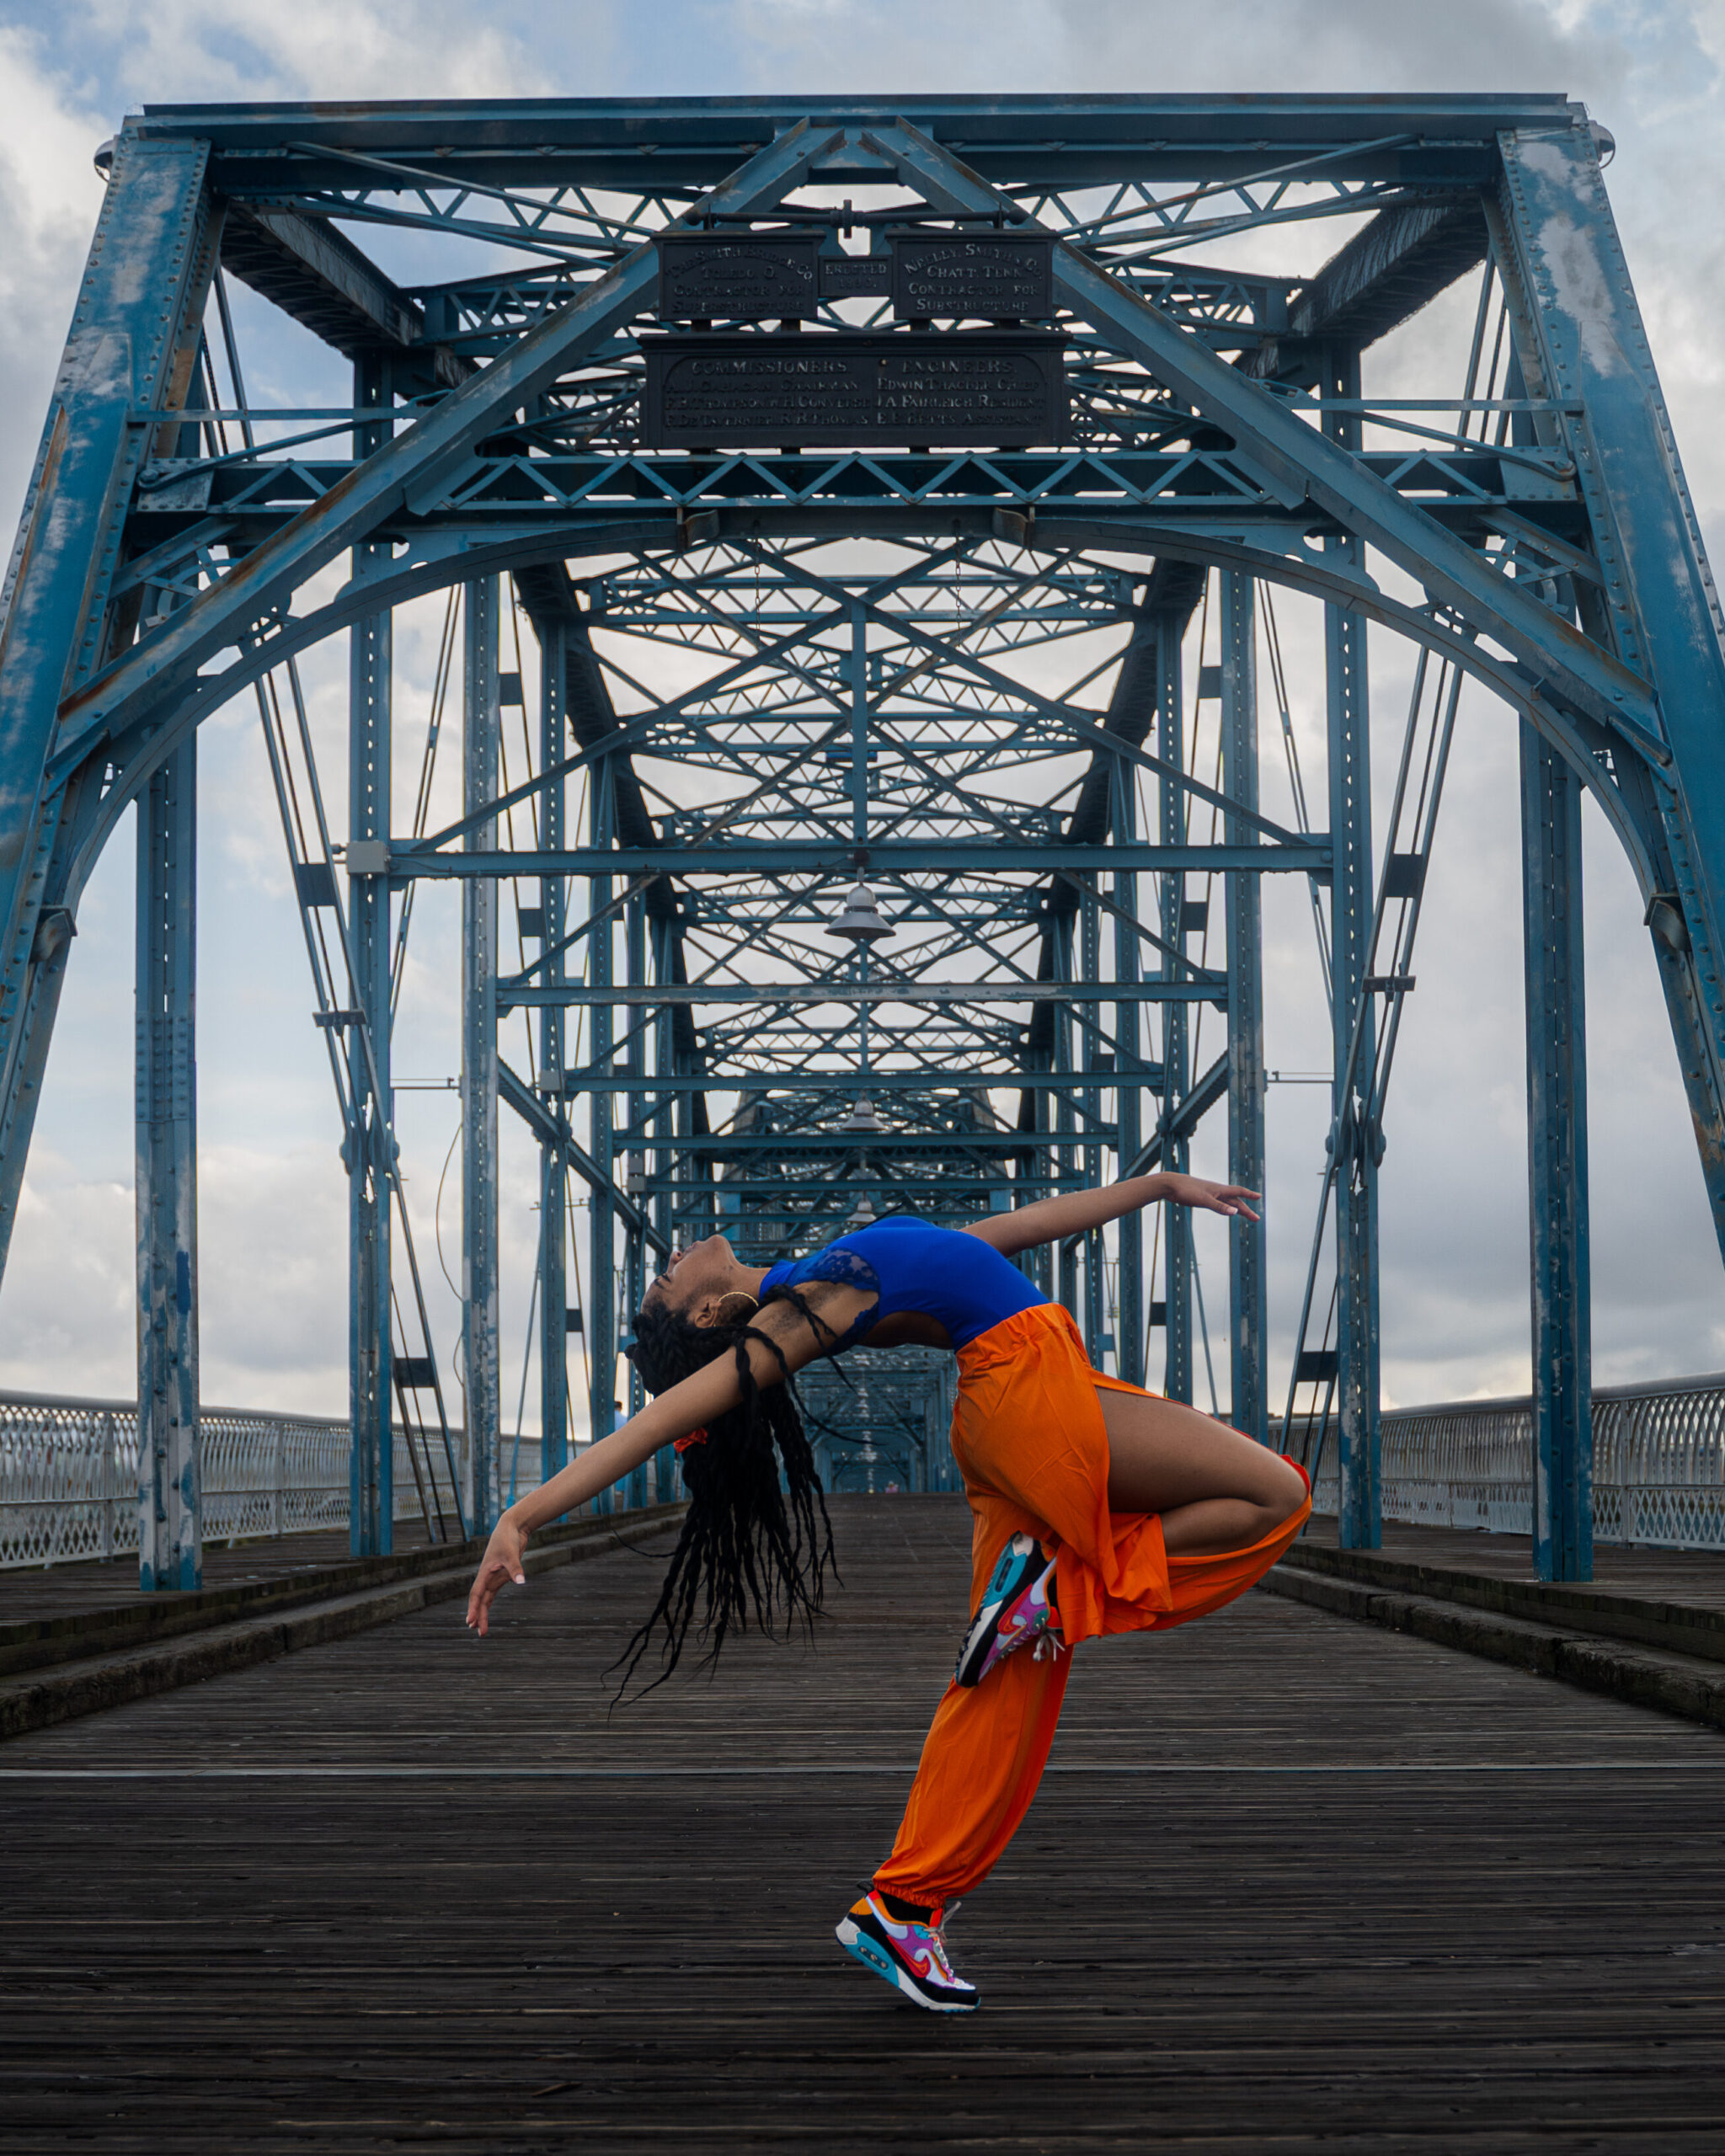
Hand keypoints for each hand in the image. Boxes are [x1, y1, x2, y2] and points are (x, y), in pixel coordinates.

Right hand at [465, 1513, 526, 1636]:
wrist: (512, 1527)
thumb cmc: (508, 1538)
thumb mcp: (511, 1554)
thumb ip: (515, 1569)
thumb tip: (521, 1582)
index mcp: (485, 1572)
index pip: (476, 1594)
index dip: (473, 1608)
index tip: (470, 1621)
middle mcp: (486, 1577)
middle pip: (480, 1600)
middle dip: (479, 1616)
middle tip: (479, 1633)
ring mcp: (493, 1577)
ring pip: (485, 1599)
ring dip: (483, 1613)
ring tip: (481, 1630)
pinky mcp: (501, 1575)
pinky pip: (492, 1593)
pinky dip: (488, 1604)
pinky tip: (486, 1613)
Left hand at [1163, 1174, 1259, 1220]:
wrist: (1170, 1185)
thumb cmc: (1187, 1190)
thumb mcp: (1204, 1200)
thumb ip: (1220, 1206)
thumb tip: (1235, 1212)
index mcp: (1219, 1190)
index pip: (1239, 1192)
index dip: (1249, 1195)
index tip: (1259, 1197)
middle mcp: (1216, 1191)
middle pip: (1235, 1200)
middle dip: (1246, 1209)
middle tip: (1256, 1219)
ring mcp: (1209, 1194)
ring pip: (1227, 1202)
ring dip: (1237, 1208)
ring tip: (1245, 1214)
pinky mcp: (1202, 1198)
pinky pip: (1219, 1203)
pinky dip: (1225, 1207)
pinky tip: (1226, 1210)